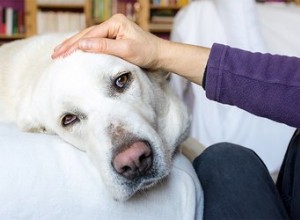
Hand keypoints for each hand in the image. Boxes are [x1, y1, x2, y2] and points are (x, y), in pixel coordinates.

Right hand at [52, 13, 209, 84]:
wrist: (160, 56)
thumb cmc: (147, 53)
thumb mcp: (126, 50)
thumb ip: (104, 47)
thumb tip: (81, 45)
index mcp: (115, 23)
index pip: (90, 35)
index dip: (74, 45)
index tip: (61, 54)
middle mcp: (112, 24)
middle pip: (86, 34)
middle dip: (70, 44)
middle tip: (55, 54)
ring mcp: (113, 30)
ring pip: (89, 38)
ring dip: (74, 46)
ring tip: (60, 52)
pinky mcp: (115, 38)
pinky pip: (96, 42)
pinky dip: (84, 48)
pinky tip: (76, 51)